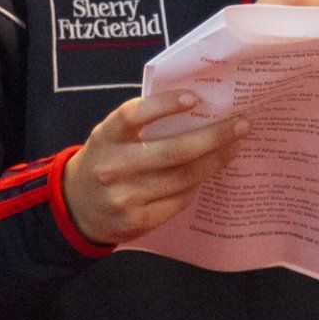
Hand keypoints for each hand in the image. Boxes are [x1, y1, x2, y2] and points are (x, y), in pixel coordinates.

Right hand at [63, 90, 247, 245]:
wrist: (77, 207)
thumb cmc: (106, 161)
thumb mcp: (112, 137)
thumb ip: (142, 124)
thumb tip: (198, 107)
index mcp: (105, 138)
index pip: (133, 116)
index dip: (164, 105)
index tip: (195, 98)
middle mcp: (112, 168)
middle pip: (172, 152)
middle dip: (213, 137)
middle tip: (241, 125)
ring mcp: (124, 198)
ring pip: (182, 178)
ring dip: (214, 161)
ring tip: (234, 147)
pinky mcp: (137, 222)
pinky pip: (179, 200)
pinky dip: (197, 185)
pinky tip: (210, 173)